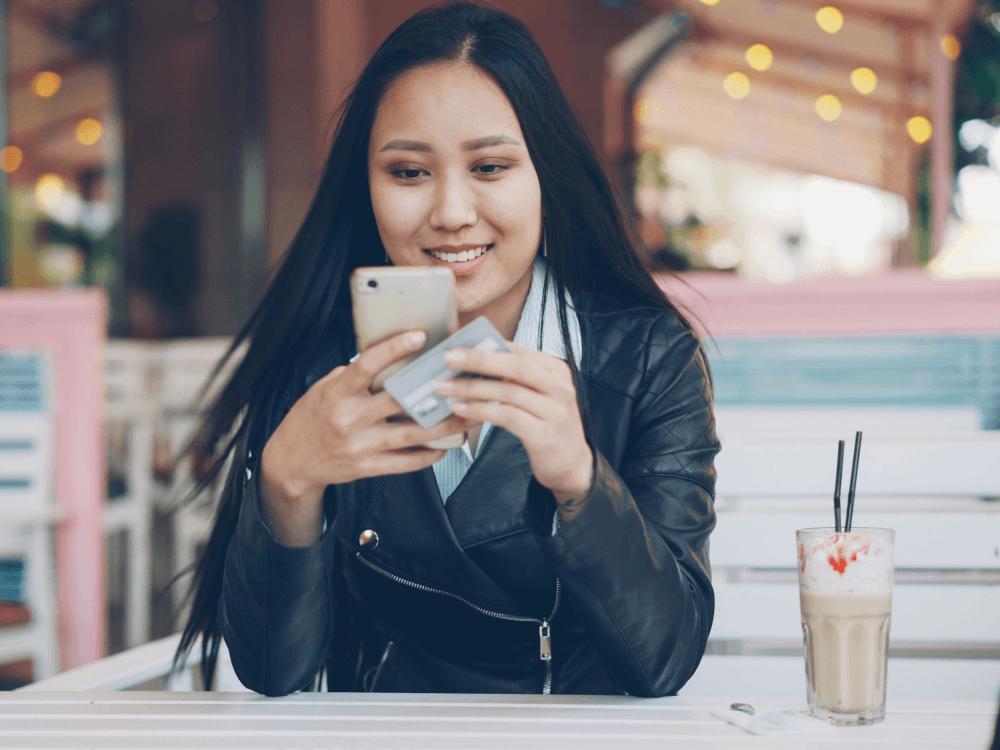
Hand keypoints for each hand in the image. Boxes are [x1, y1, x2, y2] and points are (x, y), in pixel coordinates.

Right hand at [259, 330, 473, 544]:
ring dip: (444, 426)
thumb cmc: (311, 418)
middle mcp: (349, 419)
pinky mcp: (367, 467)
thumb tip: (390, 358)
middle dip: (433, 389)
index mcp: (337, 393)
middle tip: (463, 377)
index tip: (420, 335)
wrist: (289, 462)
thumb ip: (354, 376)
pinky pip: (405, 463)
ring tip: (470, 415)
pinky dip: (428, 455)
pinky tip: (446, 446)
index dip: (394, 348)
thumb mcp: (324, 389)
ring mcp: (360, 446)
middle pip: (399, 401)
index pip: (367, 365)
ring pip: (411, 435)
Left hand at [436, 342, 592, 525]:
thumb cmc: (547, 426)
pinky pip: (507, 417)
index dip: (487, 345)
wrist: (572, 466)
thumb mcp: (538, 395)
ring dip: (472, 388)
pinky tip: (460, 409)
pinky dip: (481, 410)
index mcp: (556, 371)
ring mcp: (555, 412)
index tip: (458, 345)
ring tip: (444, 388)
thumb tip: (474, 360)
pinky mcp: (545, 435)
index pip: (519, 351)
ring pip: (507, 391)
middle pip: (515, 366)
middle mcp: (559, 387)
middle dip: (478, 360)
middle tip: (448, 358)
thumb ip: (515, 378)